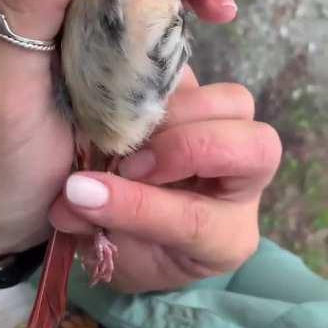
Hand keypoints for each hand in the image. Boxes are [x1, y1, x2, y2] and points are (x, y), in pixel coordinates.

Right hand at [49, 67, 281, 292]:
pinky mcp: (199, 102)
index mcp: (224, 238)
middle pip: (257, 148)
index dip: (139, 204)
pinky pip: (192, 76)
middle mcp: (242, 187)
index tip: (84, 191)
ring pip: (236, 103)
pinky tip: (124, 92)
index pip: (197, 219)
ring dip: (178, 109)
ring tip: (127, 126)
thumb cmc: (132, 249)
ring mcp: (228, 136)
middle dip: (187, 146)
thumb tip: (70, 195)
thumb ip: (93, 223)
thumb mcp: (114, 250)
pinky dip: (159, 79)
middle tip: (127, 161)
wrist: (144, 233)